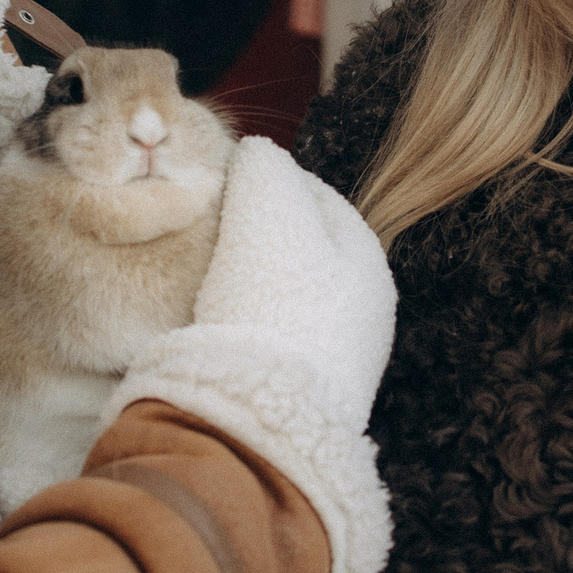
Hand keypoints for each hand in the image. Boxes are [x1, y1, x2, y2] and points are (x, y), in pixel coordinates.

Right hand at [182, 137, 397, 429]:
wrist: (258, 418)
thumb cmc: (271, 300)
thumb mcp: (267, 206)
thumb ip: (264, 165)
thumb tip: (256, 154)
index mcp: (369, 257)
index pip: (315, 194)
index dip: (265, 179)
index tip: (221, 180)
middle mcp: (366, 311)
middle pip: (303, 249)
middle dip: (258, 232)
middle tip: (207, 226)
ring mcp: (338, 361)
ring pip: (285, 297)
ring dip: (248, 281)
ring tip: (203, 275)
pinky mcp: (304, 399)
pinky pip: (269, 342)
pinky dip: (243, 325)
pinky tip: (211, 325)